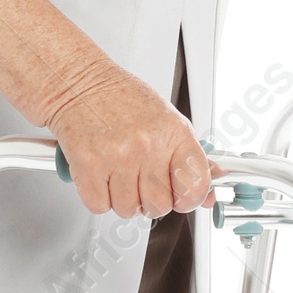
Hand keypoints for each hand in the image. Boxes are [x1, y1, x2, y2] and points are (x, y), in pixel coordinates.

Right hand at [50, 64, 213, 218]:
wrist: (79, 82)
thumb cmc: (120, 98)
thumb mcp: (165, 118)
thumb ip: (188, 153)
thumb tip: (212, 181)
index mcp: (174, 132)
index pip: (195, 184)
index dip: (189, 198)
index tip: (180, 196)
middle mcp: (148, 145)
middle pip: (160, 206)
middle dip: (149, 200)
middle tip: (140, 181)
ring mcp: (117, 156)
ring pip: (128, 209)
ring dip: (121, 199)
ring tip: (117, 173)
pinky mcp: (88, 165)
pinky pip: (99, 205)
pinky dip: (98, 197)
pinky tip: (100, 175)